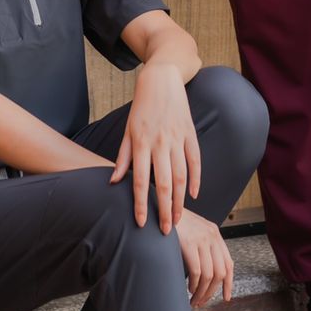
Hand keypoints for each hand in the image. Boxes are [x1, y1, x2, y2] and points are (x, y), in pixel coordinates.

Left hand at [110, 62, 201, 231]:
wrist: (162, 79)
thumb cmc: (141, 107)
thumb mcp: (128, 130)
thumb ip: (123, 157)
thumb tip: (114, 182)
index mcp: (141, 143)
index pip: (139, 181)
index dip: (140, 204)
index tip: (141, 224)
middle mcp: (160, 143)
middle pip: (163, 184)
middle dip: (164, 211)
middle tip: (165, 232)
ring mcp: (178, 139)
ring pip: (181, 177)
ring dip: (180, 201)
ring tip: (177, 219)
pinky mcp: (191, 134)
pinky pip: (195, 161)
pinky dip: (196, 180)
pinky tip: (193, 196)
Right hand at [174, 210, 233, 306]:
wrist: (160, 207)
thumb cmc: (172, 222)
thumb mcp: (192, 231)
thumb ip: (201, 247)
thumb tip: (204, 275)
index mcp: (214, 233)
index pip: (228, 263)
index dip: (229, 283)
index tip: (225, 297)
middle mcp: (211, 235)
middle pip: (220, 272)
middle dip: (212, 292)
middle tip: (202, 302)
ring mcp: (201, 239)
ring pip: (209, 275)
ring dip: (202, 292)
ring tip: (194, 299)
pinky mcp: (189, 242)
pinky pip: (197, 271)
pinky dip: (194, 285)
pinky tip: (188, 289)